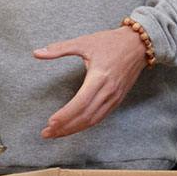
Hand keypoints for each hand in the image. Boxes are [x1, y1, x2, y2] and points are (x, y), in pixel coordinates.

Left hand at [34, 26, 150, 138]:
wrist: (140, 44)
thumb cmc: (112, 42)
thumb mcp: (85, 42)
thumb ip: (60, 49)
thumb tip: (37, 53)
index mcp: (100, 76)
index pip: (81, 102)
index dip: (65, 115)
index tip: (50, 123)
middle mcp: (109, 90)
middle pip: (86, 116)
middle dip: (65, 127)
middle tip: (46, 133)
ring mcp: (115, 96)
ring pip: (93, 120)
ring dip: (74, 129)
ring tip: (56, 134)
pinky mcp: (118, 99)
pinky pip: (101, 116)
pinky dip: (86, 125)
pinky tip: (74, 127)